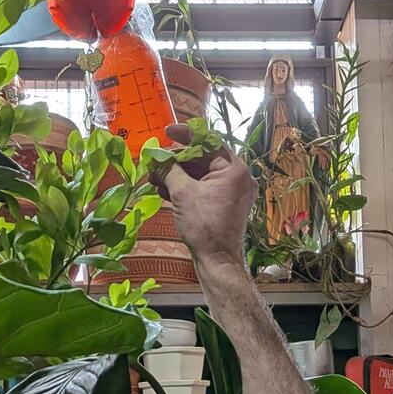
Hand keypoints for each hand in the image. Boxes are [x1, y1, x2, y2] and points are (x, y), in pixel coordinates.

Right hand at [161, 124, 256, 267]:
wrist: (217, 261)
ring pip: (201, 175)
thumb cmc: (204, 226)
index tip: (167, 132)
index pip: (209, 141)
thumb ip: (169, 169)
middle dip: (176, 161)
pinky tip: (164, 190)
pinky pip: (204, 188)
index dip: (186, 135)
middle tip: (155, 162)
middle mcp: (238, 177)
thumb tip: (155, 156)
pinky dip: (185, 188)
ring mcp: (232, 192)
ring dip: (177, 175)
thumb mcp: (182, 193)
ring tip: (153, 178)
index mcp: (234, 169)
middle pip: (203, 158)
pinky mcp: (225, 204)